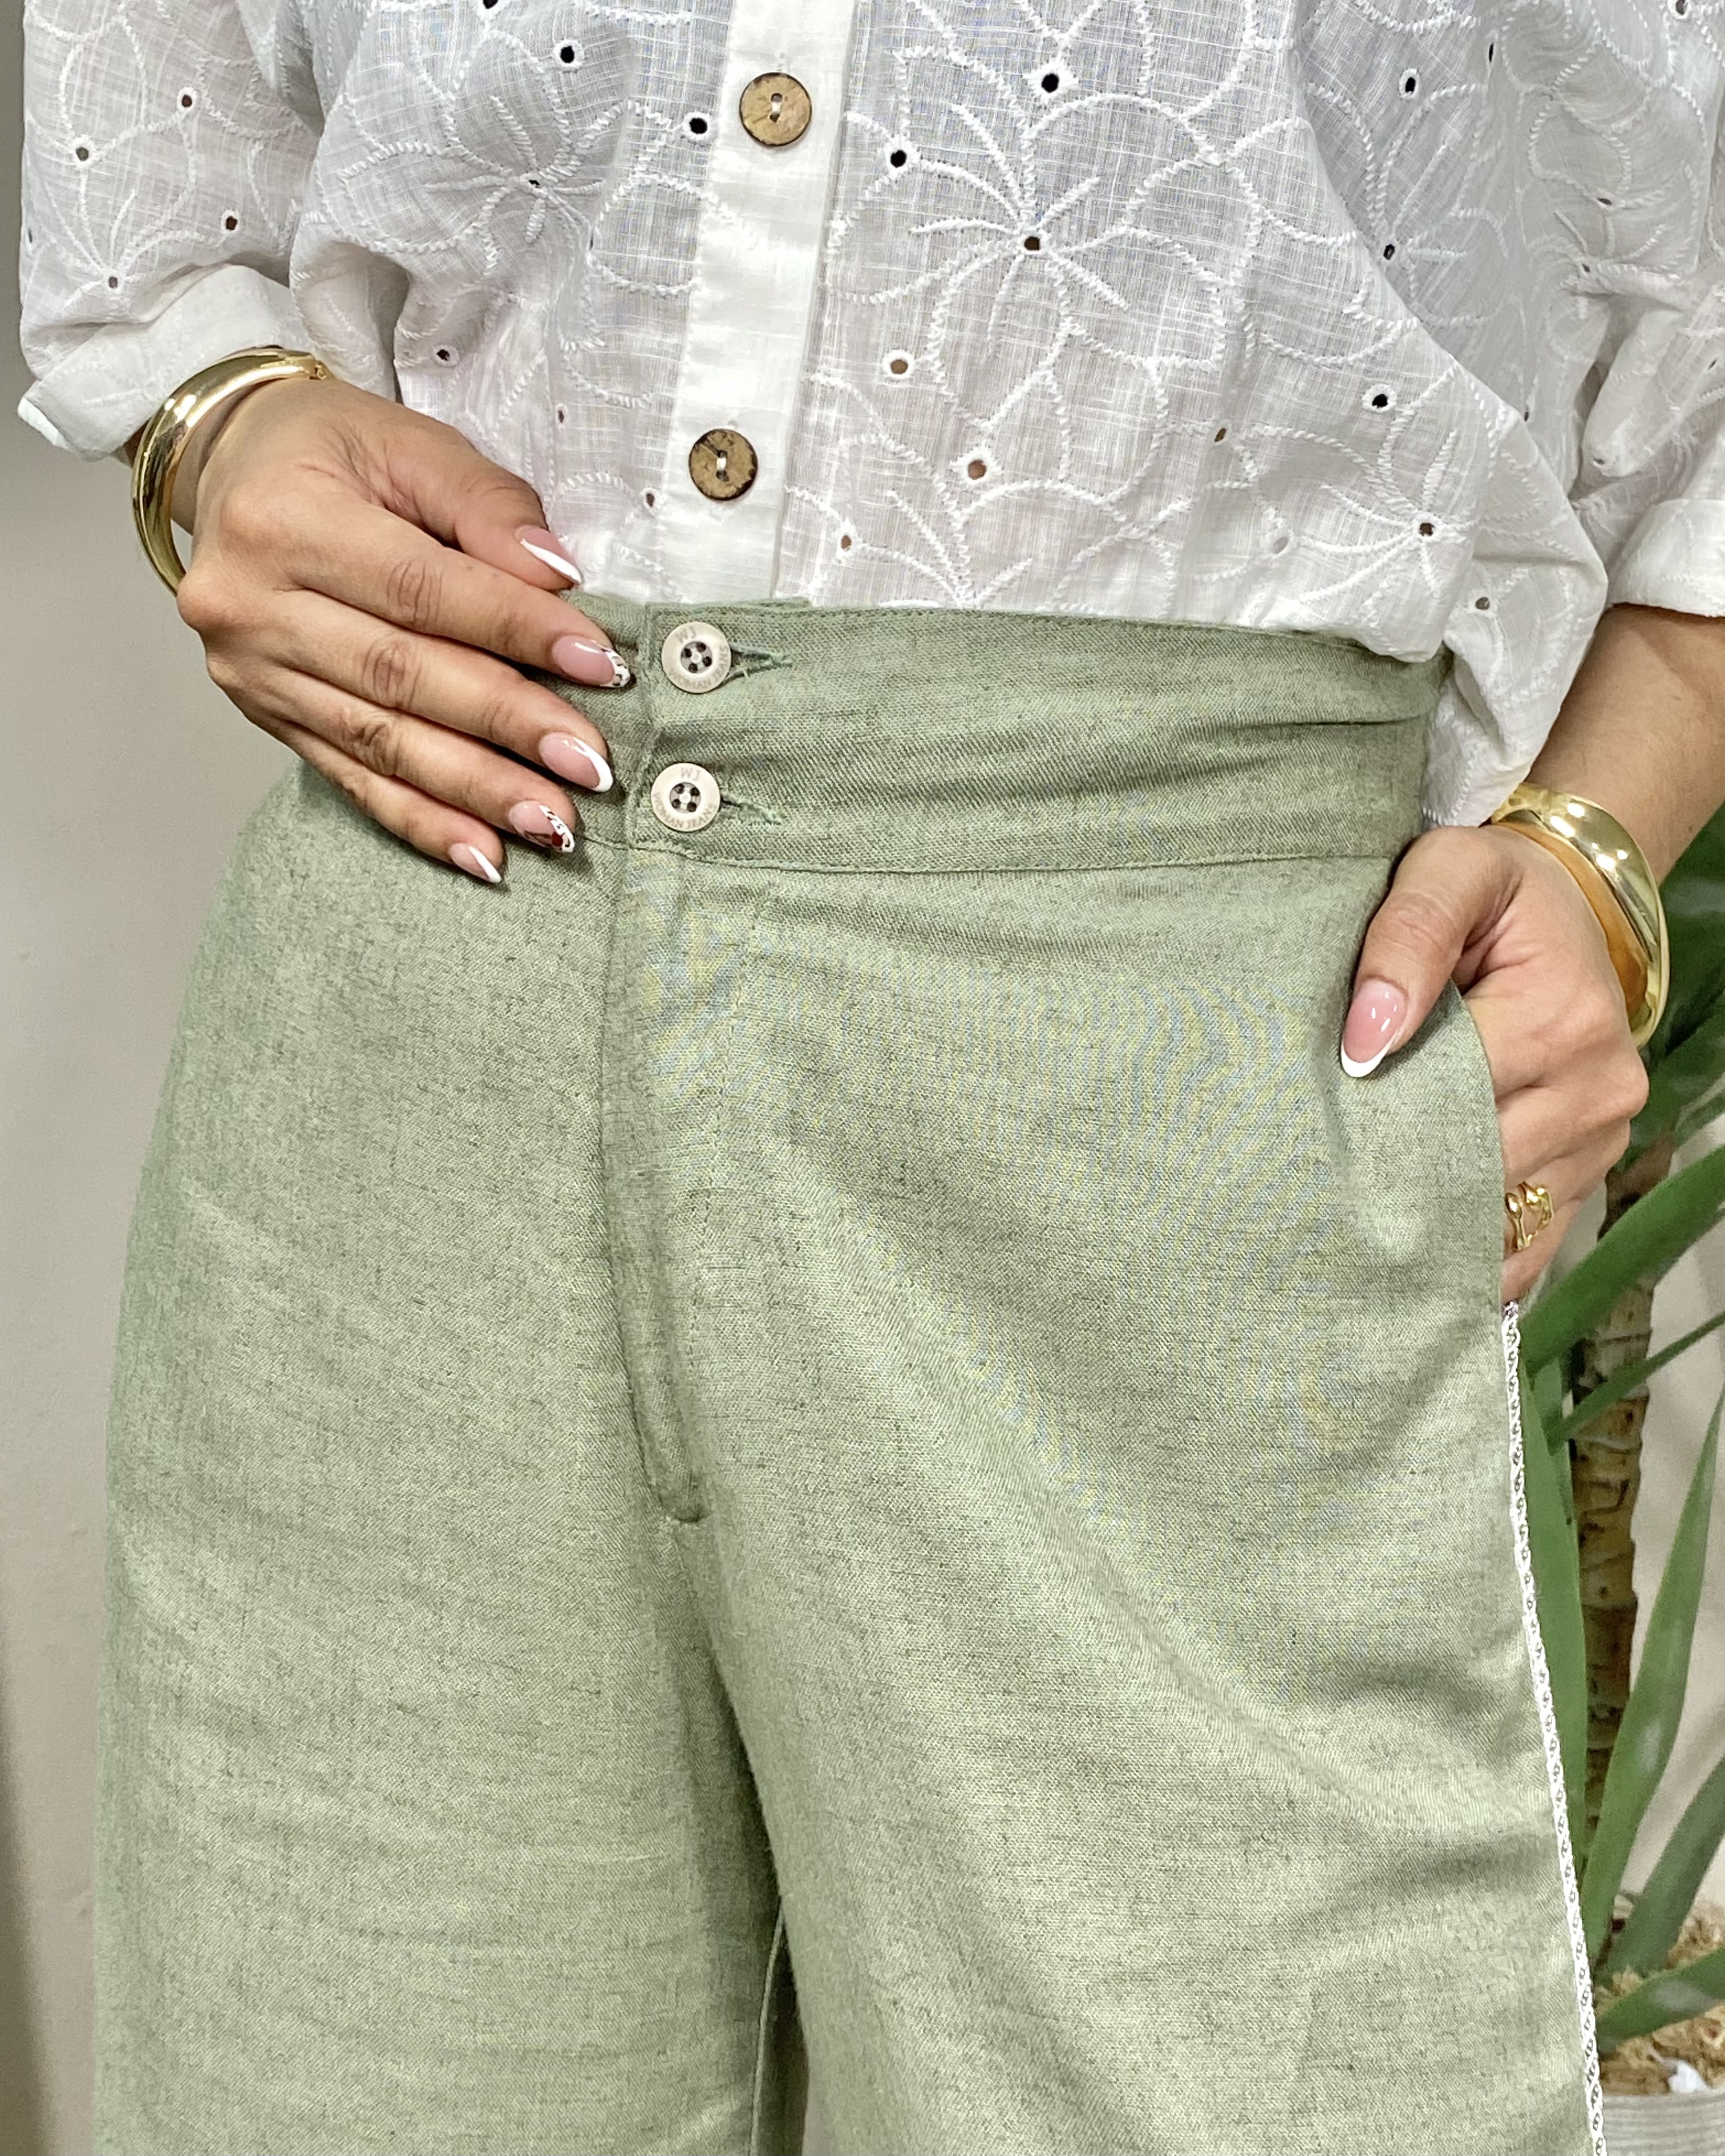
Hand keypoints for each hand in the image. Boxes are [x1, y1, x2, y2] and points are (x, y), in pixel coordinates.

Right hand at [172, 372, 621, 881]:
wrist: (232, 469)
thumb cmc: (332, 451)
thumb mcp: (407, 442)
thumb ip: (484, 503)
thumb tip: (558, 575)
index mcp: (285, 518)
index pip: (420, 587)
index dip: (513, 628)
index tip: (598, 664)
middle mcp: (253, 603)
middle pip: (400, 675)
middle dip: (506, 725)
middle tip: (589, 765)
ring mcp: (253, 672)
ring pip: (380, 741)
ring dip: (476, 789)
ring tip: (554, 821)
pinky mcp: (269, 717)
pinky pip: (354, 781)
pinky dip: (423, 822)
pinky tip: (485, 856)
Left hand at [1341, 824, 1650, 1301]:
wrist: (1575, 905)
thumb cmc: (1500, 892)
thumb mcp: (1451, 872)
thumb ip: (1407, 937)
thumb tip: (1367, 1039)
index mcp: (1561, 1020)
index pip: (1450, 1100)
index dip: (1376, 1118)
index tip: (1314, 1129)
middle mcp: (1594, 1092)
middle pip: (1472, 1169)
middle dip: (1395, 1178)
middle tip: (1317, 1189)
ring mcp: (1597, 1140)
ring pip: (1497, 1218)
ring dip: (1427, 1225)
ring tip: (1352, 1223)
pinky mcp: (1587, 1172)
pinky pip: (1527, 1241)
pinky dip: (1468, 1253)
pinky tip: (1410, 1258)